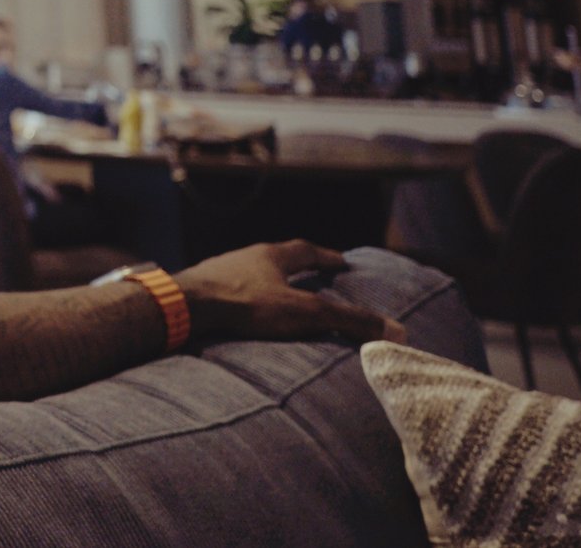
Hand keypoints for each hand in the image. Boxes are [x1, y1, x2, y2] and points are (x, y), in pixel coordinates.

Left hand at [172, 240, 407, 347]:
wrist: (184, 305)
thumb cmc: (244, 304)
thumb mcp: (304, 312)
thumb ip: (348, 321)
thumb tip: (397, 330)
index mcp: (272, 255)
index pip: (307, 250)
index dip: (326, 257)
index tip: (342, 261)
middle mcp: (245, 256)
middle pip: (277, 258)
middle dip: (297, 267)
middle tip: (313, 275)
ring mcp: (221, 271)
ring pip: (252, 272)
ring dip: (269, 282)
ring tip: (281, 295)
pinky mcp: (202, 290)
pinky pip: (231, 291)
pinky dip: (245, 299)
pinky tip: (244, 313)